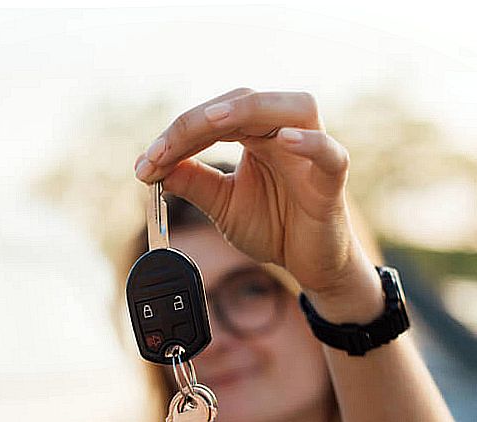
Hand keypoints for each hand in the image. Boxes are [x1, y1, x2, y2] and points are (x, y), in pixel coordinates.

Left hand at [134, 88, 375, 304]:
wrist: (310, 264)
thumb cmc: (275, 227)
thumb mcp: (223, 205)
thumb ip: (193, 183)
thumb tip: (153, 167)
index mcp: (257, 134)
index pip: (215, 117)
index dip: (177, 135)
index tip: (145, 164)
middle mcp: (285, 132)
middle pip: (245, 102)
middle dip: (197, 122)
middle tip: (161, 152)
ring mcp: (311, 153)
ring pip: (294, 106)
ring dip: (250, 109)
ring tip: (213, 122)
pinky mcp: (332, 180)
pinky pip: (329, 153)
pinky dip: (310, 142)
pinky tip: (285, 140)